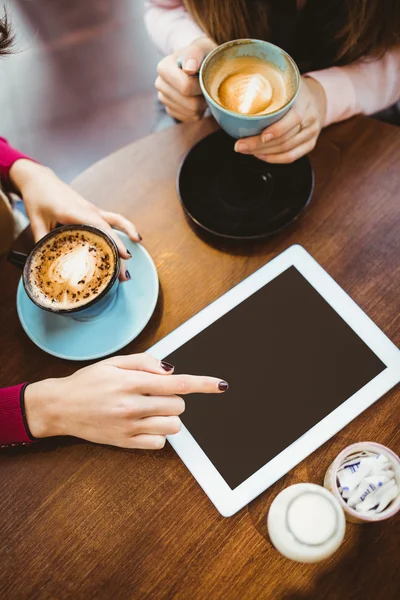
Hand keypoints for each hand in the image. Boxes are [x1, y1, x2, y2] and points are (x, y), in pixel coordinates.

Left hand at [9, 160, 140, 280]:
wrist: (39, 179)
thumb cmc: (37, 198)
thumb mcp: (35, 222)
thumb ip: (42, 242)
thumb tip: (46, 263)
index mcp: (73, 212)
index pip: (98, 226)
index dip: (112, 241)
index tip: (123, 256)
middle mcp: (87, 210)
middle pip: (109, 230)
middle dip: (119, 251)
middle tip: (123, 274)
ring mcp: (92, 209)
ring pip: (115, 222)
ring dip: (127, 236)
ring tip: (132, 257)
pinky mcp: (93, 211)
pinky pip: (113, 218)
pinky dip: (124, 228)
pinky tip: (134, 238)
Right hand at [24, 353, 227, 448]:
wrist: (61, 407)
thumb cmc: (89, 382)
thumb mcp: (114, 362)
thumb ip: (145, 362)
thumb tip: (172, 371)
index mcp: (131, 382)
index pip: (177, 384)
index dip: (203, 384)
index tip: (221, 385)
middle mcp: (132, 406)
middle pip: (178, 406)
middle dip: (173, 398)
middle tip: (154, 394)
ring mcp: (129, 428)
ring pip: (173, 426)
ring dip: (168, 416)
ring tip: (149, 409)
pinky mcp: (126, 444)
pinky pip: (159, 443)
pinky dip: (158, 433)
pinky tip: (143, 423)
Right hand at [156, 36, 216, 121]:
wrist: (196, 62)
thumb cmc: (200, 54)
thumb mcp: (201, 47)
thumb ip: (195, 54)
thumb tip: (189, 68)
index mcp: (163, 68)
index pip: (186, 87)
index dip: (201, 85)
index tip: (206, 76)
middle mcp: (160, 84)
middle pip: (190, 104)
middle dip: (203, 96)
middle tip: (206, 85)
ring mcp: (164, 99)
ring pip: (191, 113)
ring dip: (202, 104)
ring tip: (202, 90)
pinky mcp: (171, 110)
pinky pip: (190, 118)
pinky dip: (199, 111)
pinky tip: (198, 98)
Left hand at [234, 77, 326, 163]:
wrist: (317, 98)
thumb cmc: (295, 92)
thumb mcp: (287, 84)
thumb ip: (270, 88)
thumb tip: (241, 91)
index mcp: (305, 103)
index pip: (294, 119)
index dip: (277, 130)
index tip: (260, 135)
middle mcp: (311, 120)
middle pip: (284, 139)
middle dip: (259, 145)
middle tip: (240, 145)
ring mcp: (311, 135)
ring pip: (285, 150)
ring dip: (263, 153)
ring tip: (246, 150)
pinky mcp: (309, 145)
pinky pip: (290, 157)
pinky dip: (273, 158)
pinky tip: (260, 155)